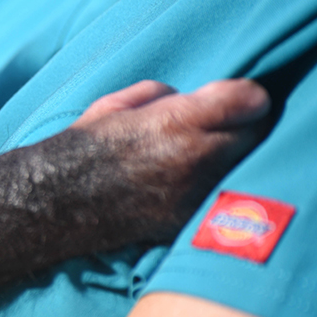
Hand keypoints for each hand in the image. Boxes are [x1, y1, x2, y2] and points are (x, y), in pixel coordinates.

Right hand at [67, 78, 270, 239]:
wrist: (59, 201)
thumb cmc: (85, 147)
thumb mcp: (118, 103)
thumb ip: (165, 95)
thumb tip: (194, 99)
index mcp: (178, 124)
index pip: (251, 100)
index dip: (244, 97)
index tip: (234, 100)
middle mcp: (197, 160)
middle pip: (257, 135)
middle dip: (243, 126)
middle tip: (224, 126)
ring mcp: (197, 196)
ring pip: (244, 168)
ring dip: (232, 158)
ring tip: (207, 156)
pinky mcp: (191, 221)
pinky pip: (221, 196)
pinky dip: (214, 188)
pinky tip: (191, 183)